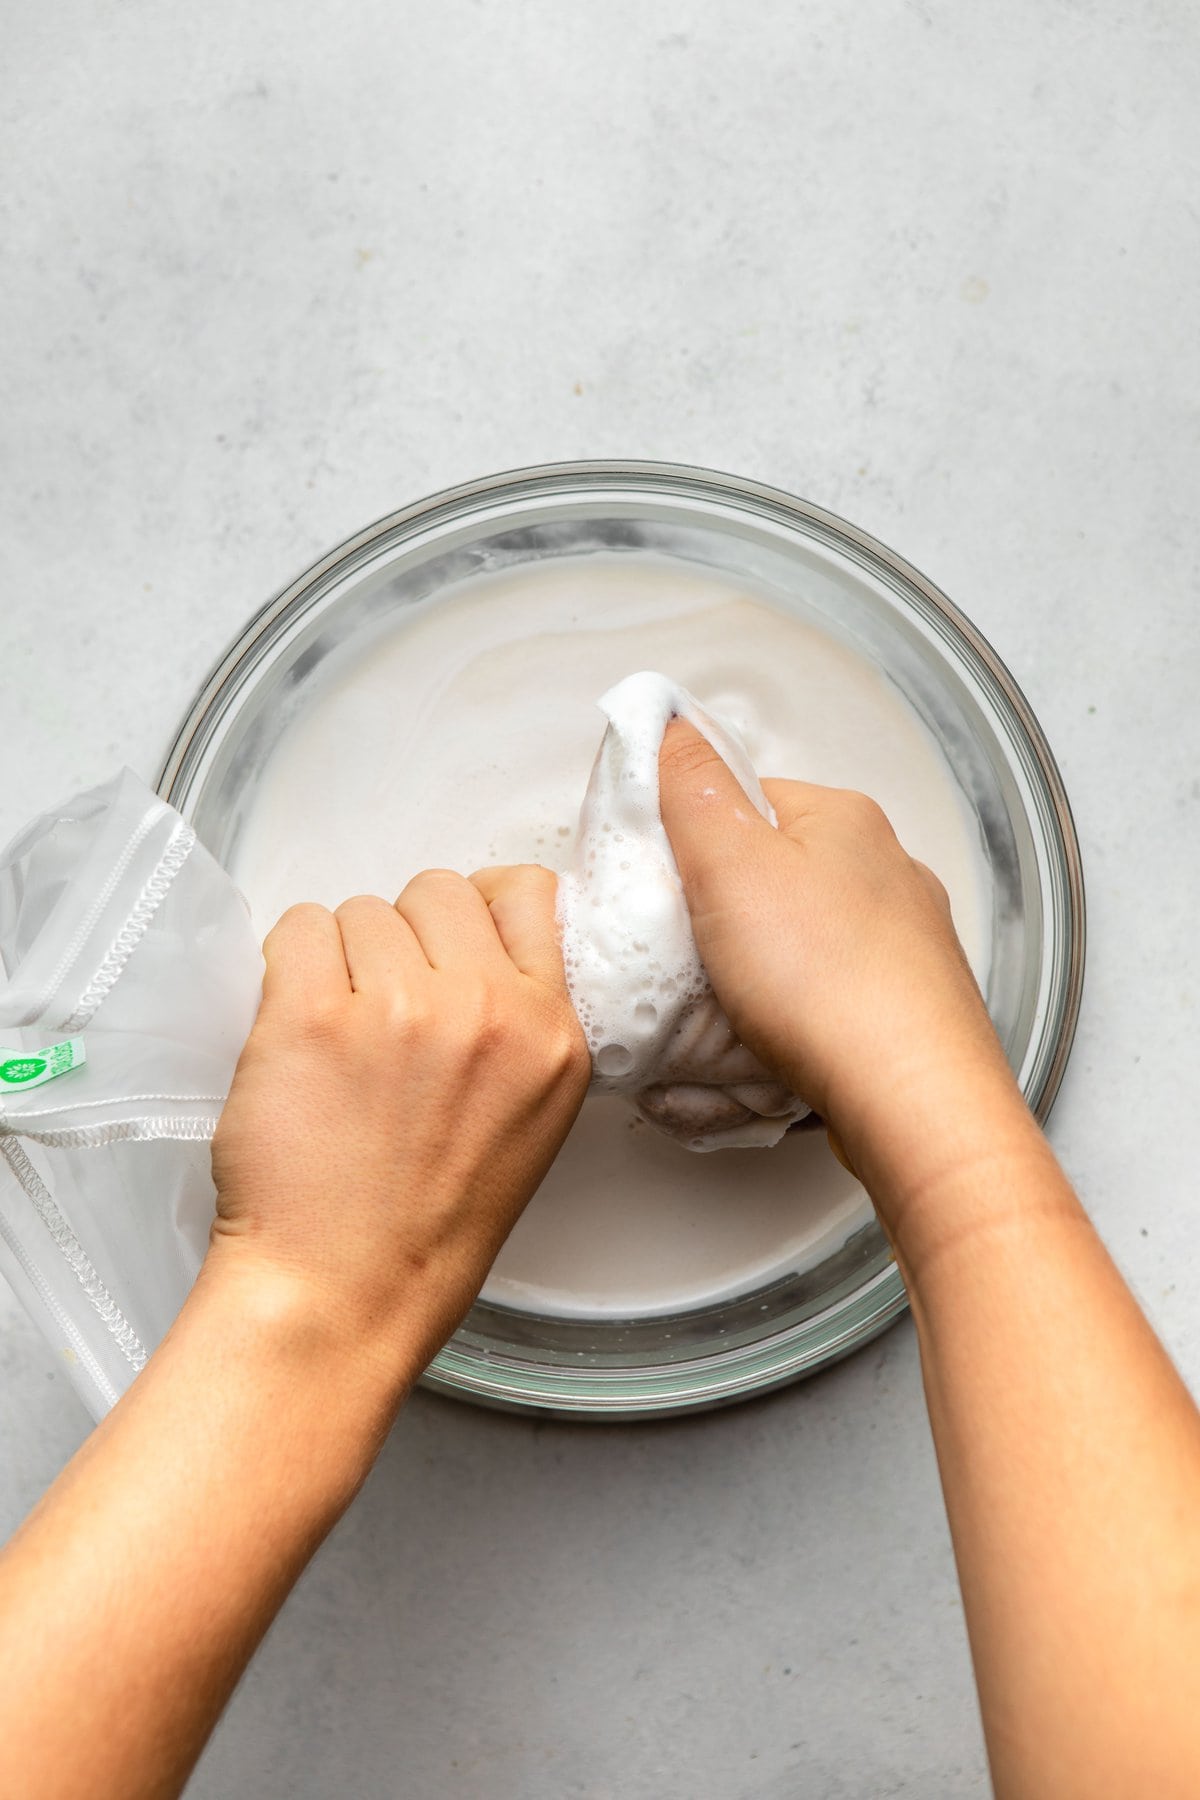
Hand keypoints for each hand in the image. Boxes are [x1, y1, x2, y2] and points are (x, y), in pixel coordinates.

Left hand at [209, 864, 588, 1387]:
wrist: (344, 1291)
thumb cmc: (424, 1223)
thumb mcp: (530, 1118)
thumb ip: (520, 1026)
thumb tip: (476, 946)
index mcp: (552, 1035)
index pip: (526, 893)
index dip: (475, 908)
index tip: (445, 937)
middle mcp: (488, 1012)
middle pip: (438, 890)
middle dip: (404, 935)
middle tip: (382, 1006)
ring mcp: (402, 1009)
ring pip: (362, 910)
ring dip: (342, 959)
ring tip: (340, 1040)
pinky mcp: (315, 1015)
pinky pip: (299, 928)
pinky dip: (288, 966)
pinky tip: (297, 1029)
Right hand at [657, 719, 1031, 1213]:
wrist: (911, 1102)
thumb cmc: (831, 985)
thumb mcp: (730, 864)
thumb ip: (693, 788)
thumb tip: (672, 727)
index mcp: (845, 819)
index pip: (745, 796)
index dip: (688, 836)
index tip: (660, 879)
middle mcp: (888, 872)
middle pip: (773, 873)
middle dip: (722, 913)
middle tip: (684, 952)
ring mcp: (905, 944)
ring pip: (801, 942)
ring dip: (757, 972)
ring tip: (727, 1008)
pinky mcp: (906, 1010)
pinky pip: (827, 1000)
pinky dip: (794, 1018)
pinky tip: (773, 1045)